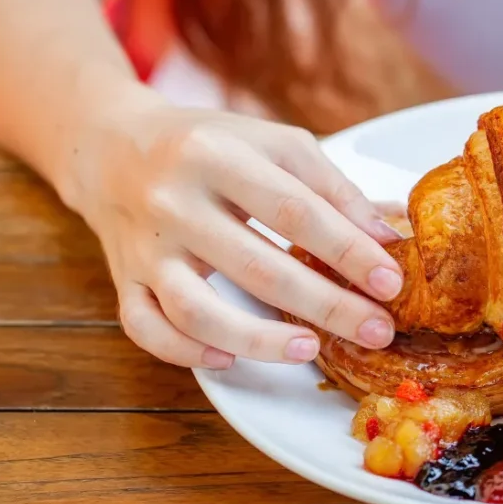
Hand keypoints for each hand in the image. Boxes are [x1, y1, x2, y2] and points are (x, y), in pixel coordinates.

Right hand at [72, 103, 404, 368]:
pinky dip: (185, 350)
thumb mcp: (274, 144)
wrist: (111, 145)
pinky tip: (230, 359)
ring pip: (196, 309)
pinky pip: (145, 327)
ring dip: (257, 339)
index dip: (349, 250)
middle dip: (326, 305)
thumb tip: (387, 238)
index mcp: (217, 155)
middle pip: (257, 266)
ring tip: (311, 349)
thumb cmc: (210, 145)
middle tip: (376, 330)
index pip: (294, 210)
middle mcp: (174, 201)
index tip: (391, 282)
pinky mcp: (123, 279)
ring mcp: (144, 246)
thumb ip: (332, 188)